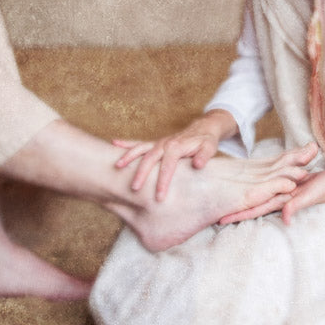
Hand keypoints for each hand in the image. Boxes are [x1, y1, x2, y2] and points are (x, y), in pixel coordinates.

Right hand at [113, 110, 236, 200]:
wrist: (204, 128)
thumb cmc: (207, 141)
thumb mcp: (210, 148)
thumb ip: (204, 156)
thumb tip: (198, 165)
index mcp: (177, 147)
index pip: (168, 166)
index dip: (163, 181)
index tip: (160, 196)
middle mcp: (165, 144)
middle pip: (150, 159)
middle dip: (141, 173)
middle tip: (134, 189)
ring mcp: (158, 143)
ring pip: (140, 149)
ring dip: (128, 157)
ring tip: (117, 166)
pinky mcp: (156, 143)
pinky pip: (139, 143)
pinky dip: (127, 143)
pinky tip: (114, 143)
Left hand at [219, 153, 324, 224]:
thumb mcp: (310, 196)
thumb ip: (297, 205)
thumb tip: (285, 219)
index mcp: (280, 200)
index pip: (254, 209)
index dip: (238, 214)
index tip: (220, 220)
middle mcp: (277, 197)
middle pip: (251, 204)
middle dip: (234, 209)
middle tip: (214, 214)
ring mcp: (281, 191)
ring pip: (256, 196)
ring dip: (242, 201)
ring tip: (224, 201)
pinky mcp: (285, 183)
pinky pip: (266, 186)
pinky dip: (255, 189)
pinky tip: (245, 190)